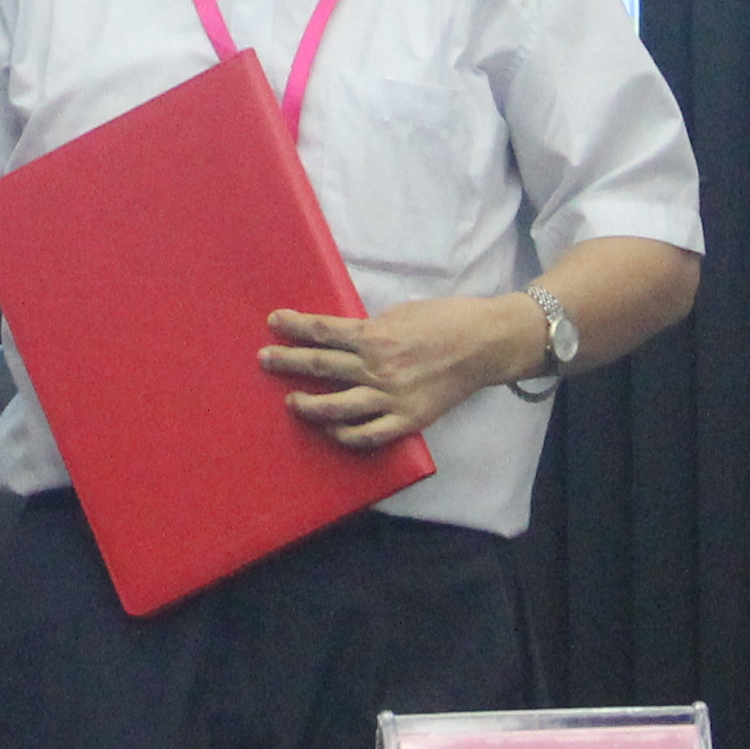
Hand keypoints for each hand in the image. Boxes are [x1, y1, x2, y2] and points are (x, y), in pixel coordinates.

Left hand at [263, 296, 536, 451]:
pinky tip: (331, 430)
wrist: (484, 345)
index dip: (295, 327)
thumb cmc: (445, 321)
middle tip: (264, 360)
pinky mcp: (407, 420)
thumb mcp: (401, 313)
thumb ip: (370, 329)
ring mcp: (391, 398)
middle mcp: (377, 368)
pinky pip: (368, 435)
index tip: (274, 323)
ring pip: (337, 406)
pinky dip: (346, 435)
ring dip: (308, 404)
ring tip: (291, 402)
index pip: (323, 331)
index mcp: (375, 335)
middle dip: (287, 362)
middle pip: (320, 366)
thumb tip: (342, 339)